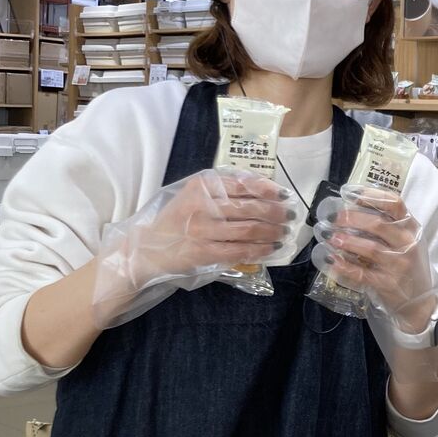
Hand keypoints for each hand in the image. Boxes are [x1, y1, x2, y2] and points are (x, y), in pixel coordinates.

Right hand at [92, 168, 296, 327]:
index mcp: (202, 185)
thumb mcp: (195, 194)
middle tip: (290, 216)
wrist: (147, 247)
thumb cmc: (178, 219)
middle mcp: (202, 204)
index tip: (284, 195)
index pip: (243, 184)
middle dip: (276, 212)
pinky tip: (270, 249)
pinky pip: (239, 250)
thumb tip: (264, 188)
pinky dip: (259, 250)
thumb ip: (223, 188)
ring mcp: (202, 229)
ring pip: (248, 230)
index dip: (269, 190)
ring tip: (283, 233)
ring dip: (272, 232)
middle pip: (250, 207)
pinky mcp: (203, 252)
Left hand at [312, 186, 437, 330]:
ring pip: (370, 248)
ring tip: (331, 237)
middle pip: (378, 224)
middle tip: (335, 218)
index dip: (372, 196)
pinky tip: (332, 261)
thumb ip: (389, 227)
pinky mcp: (388, 284)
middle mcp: (407, 244)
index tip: (350, 194)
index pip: (395, 204)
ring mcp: (398, 265)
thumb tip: (353, 210)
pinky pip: (362, 273)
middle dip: (353, 219)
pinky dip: (345, 267)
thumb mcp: (407, 242)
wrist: (420, 303)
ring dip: (347, 242)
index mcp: (411, 229)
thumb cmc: (409, 267)